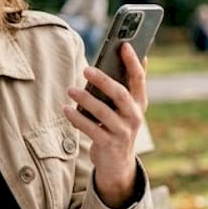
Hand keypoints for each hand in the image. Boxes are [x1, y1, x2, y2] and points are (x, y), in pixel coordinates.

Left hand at [62, 42, 148, 206]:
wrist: (118, 163)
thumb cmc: (118, 126)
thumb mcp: (128, 107)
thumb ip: (130, 85)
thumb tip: (141, 57)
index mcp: (139, 102)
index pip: (139, 79)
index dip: (133, 62)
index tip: (124, 44)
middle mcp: (134, 116)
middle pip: (120, 94)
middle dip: (103, 80)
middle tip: (86, 69)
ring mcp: (123, 131)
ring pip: (103, 112)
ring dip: (85, 99)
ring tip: (70, 90)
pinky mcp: (109, 144)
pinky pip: (91, 129)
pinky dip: (77, 119)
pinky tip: (66, 110)